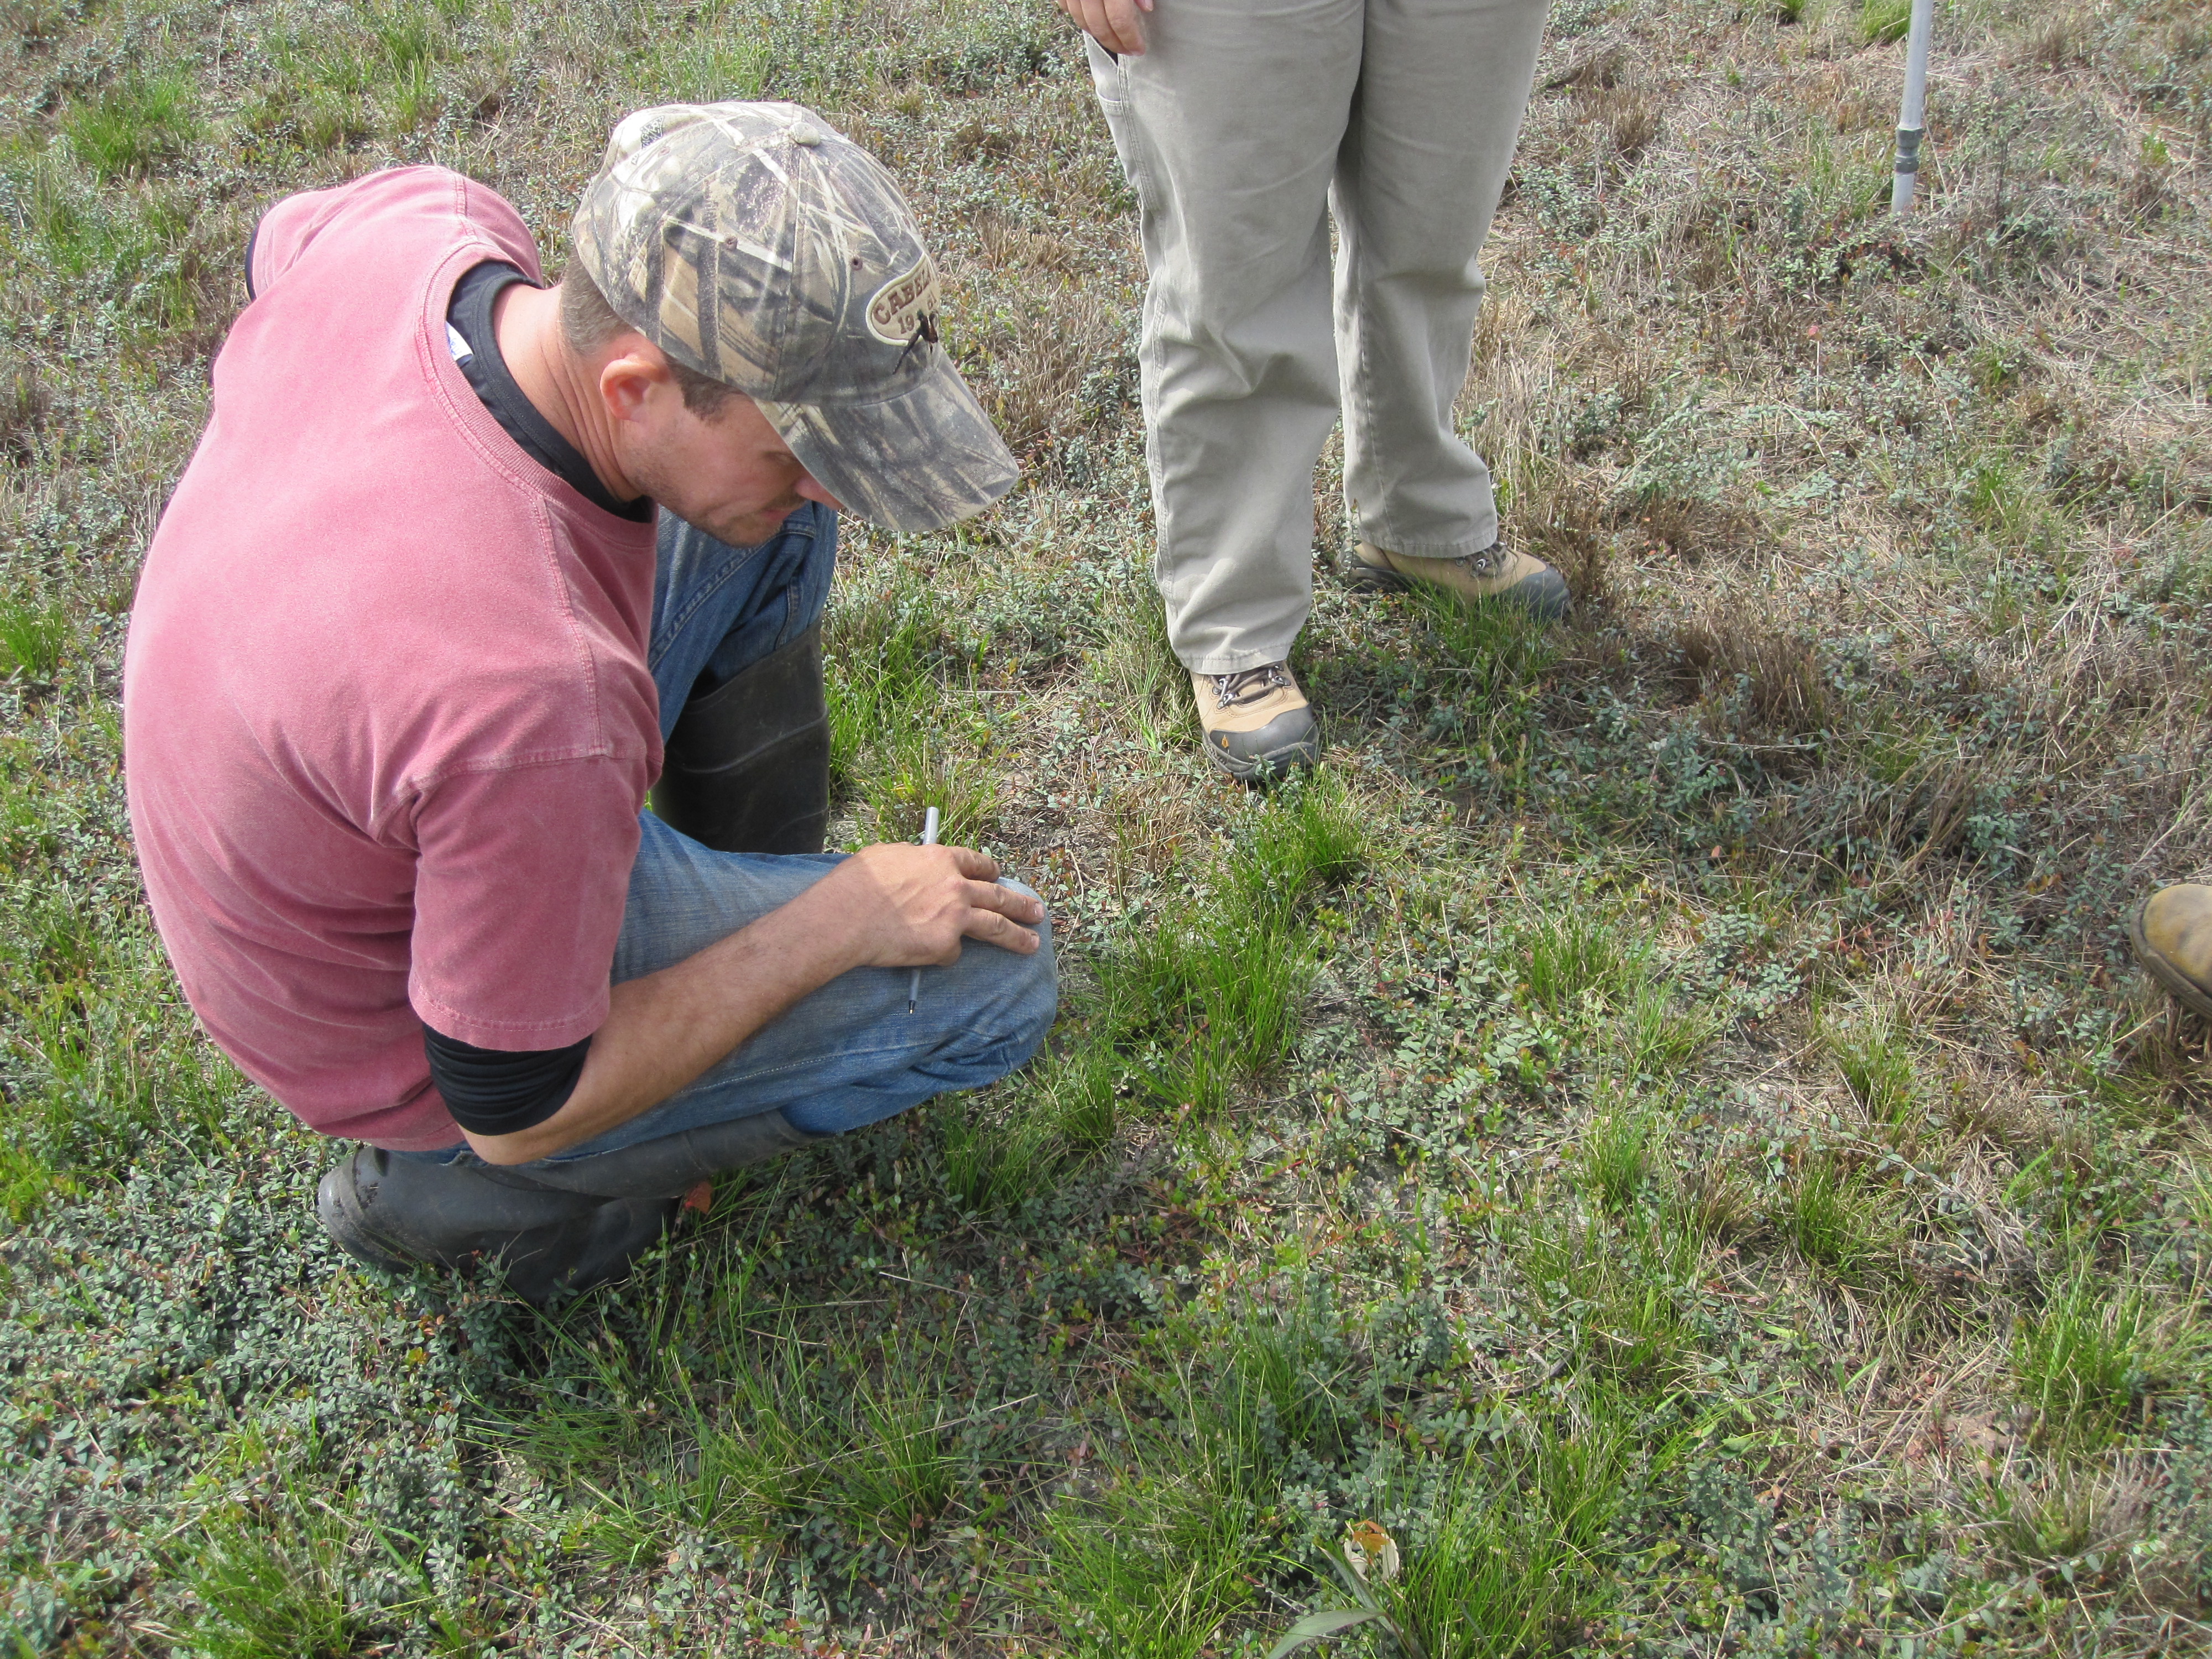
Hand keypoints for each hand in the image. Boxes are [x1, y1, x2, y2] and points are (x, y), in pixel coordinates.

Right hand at [828, 843, 1045, 969]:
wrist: (844, 917)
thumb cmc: (856, 885)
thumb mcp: (886, 856)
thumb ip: (912, 862)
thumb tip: (918, 867)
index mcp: (941, 859)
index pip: (978, 863)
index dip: (990, 872)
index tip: (998, 878)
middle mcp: (956, 886)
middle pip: (999, 895)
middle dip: (1021, 904)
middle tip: (1037, 911)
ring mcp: (954, 917)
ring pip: (996, 926)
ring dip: (1018, 936)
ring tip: (1032, 944)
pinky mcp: (945, 945)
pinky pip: (952, 952)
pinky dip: (942, 955)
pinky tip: (922, 953)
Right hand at [1057, 0, 1151, 55]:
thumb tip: (1147, 8)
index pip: (1120, 19)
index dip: (1130, 38)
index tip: (1139, 49)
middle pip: (1100, 26)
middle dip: (1115, 43)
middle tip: (1127, 50)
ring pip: (1082, 20)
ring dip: (1098, 34)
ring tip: (1112, 39)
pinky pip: (1066, 7)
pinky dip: (1080, 17)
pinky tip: (1093, 22)